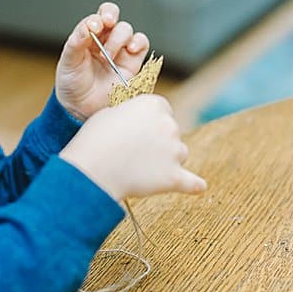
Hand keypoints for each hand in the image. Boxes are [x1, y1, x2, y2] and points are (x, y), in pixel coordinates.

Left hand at [55, 2, 148, 119]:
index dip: (98, 16)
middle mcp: (104, 40)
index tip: (94, 27)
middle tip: (107, 23)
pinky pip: (142, 44)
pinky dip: (138, 42)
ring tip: (107, 58)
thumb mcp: (68, 61)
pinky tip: (130, 50)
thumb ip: (77, 41)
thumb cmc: (72, 84)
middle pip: (114, 16)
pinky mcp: (133, 63)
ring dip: (118, 39)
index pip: (97, 16)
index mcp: (88, 36)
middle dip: (110, 17)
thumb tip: (89, 25)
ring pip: (127, 30)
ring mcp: (120, 51)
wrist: (81, 109)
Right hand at [59, 95, 206, 200]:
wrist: (93, 169)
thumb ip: (129, 115)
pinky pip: (191, 182)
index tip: (140, 129)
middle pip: (172, 132)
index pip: (162, 109)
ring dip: (166, 160)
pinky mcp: (174, 176)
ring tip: (140, 169)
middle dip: (159, 140)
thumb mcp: (109, 114)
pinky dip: (193, 185)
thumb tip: (134, 123)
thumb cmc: (95, 140)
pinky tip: (198, 187)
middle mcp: (169, 124)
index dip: (150, 121)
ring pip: (178, 155)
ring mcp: (174, 151)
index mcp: (154, 105)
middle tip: (134, 151)